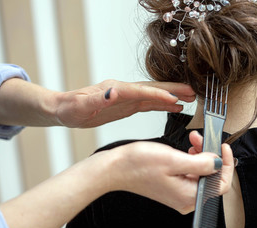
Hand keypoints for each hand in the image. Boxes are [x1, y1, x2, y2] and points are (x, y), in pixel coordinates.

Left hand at [55, 80, 195, 127]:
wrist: (64, 110)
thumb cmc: (69, 108)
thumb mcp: (79, 106)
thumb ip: (97, 99)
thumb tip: (113, 92)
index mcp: (115, 89)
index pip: (141, 90)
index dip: (158, 93)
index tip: (174, 98)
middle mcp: (124, 91)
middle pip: (153, 88)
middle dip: (174, 89)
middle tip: (192, 92)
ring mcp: (127, 97)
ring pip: (154, 95)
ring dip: (172, 96)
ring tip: (190, 98)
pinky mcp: (127, 105)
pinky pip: (148, 104)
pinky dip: (162, 105)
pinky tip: (173, 107)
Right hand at [97, 141, 233, 214]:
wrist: (115, 168)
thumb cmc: (138, 165)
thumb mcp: (174, 159)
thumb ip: (201, 162)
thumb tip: (219, 162)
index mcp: (189, 196)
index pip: (221, 184)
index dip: (226, 164)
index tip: (223, 147)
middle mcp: (186, 199)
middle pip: (211, 177)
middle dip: (210, 155)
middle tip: (201, 138)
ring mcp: (179, 193)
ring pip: (201, 173)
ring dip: (200, 154)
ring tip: (192, 140)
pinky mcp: (173, 186)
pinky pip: (190, 173)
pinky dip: (191, 158)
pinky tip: (186, 148)